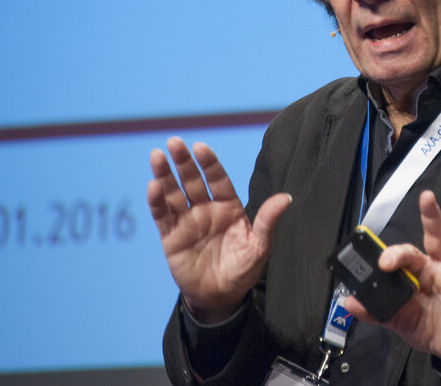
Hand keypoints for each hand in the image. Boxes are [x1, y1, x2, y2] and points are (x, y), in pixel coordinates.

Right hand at [146, 137, 290, 323]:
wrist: (220, 297)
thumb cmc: (242, 270)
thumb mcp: (259, 246)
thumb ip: (268, 221)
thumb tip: (286, 197)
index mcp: (228, 207)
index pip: (217, 179)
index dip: (209, 163)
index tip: (201, 147)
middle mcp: (205, 209)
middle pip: (192, 180)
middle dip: (184, 162)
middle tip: (175, 142)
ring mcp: (187, 221)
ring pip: (174, 193)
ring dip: (164, 175)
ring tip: (157, 156)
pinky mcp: (171, 237)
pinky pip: (163, 216)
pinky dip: (157, 201)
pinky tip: (153, 186)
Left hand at [344, 190, 440, 364]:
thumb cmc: (424, 324)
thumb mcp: (394, 316)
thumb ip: (373, 309)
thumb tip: (349, 301)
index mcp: (420, 270)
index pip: (407, 253)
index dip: (394, 255)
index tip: (383, 263)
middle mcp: (438, 269)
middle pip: (436, 238)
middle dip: (431, 216)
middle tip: (427, 197)